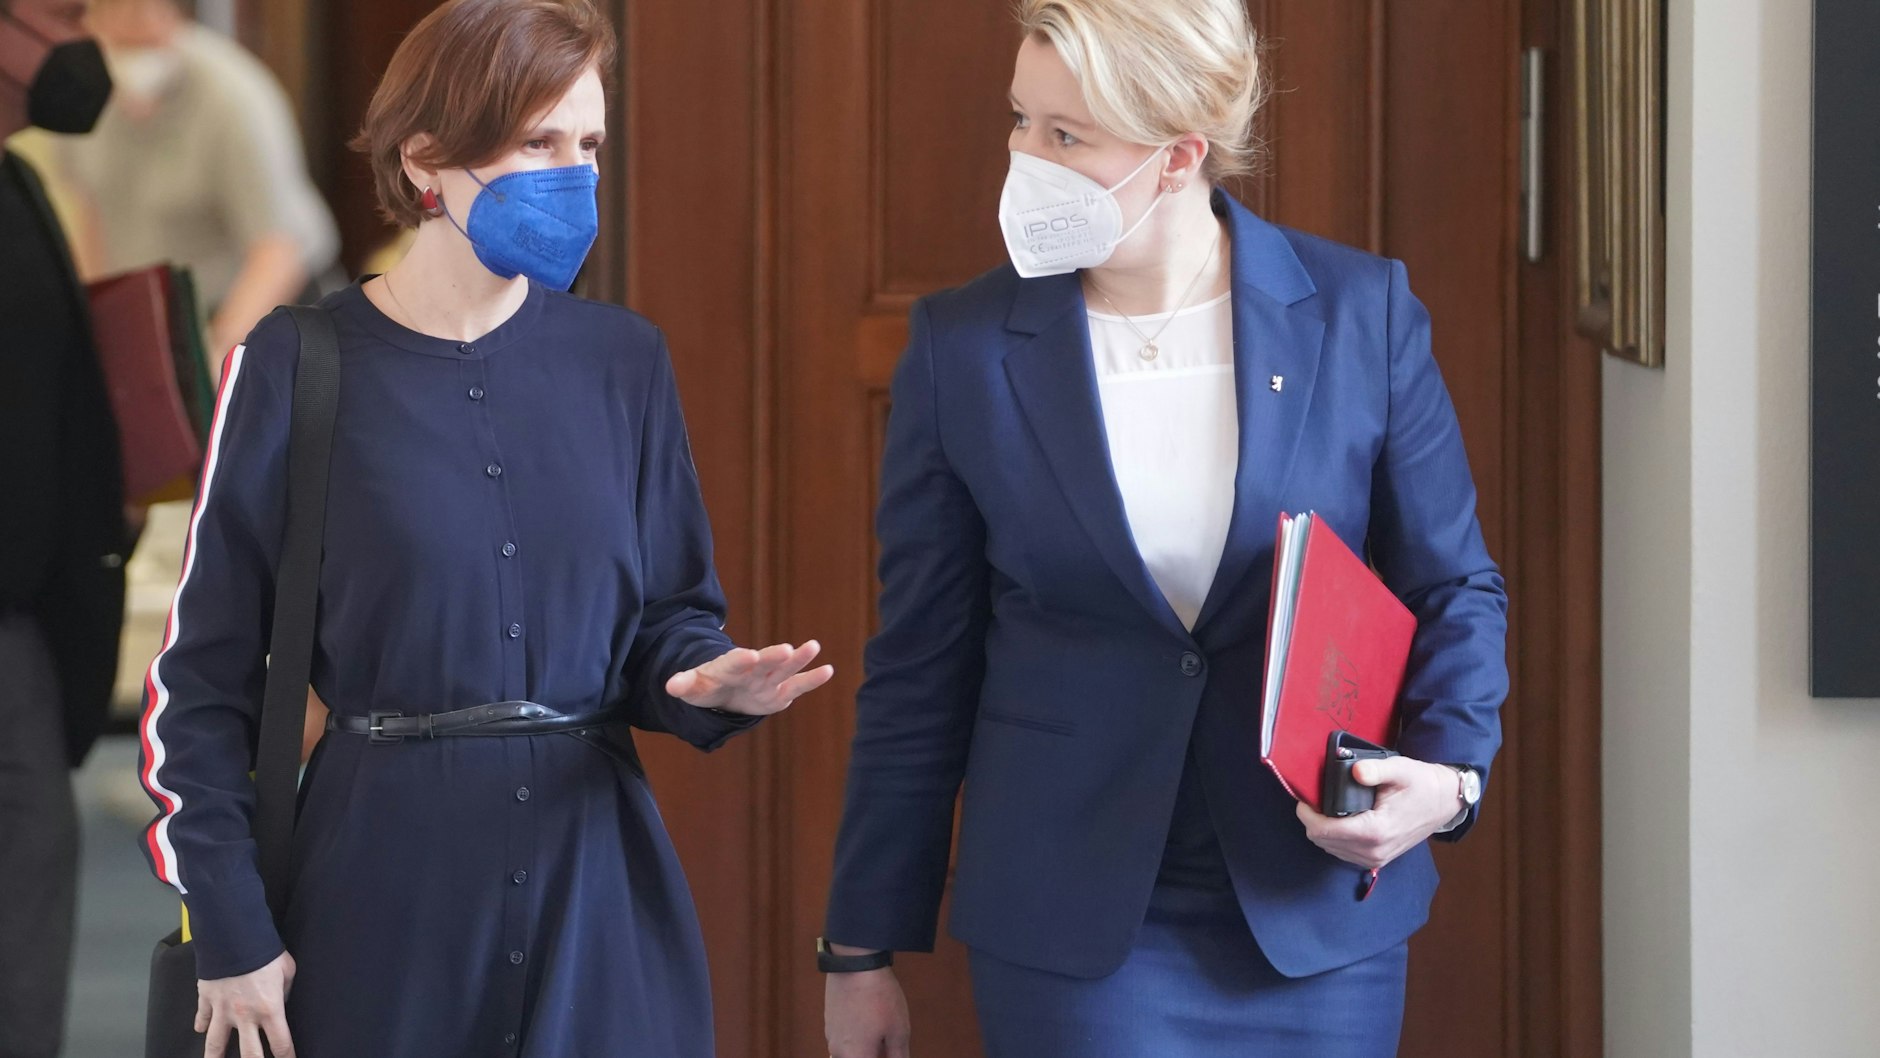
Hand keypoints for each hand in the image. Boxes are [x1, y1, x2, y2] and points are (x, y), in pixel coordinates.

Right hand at [196, 950, 295, 1057]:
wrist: (233, 936)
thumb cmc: (264, 951)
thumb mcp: (287, 969)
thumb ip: (285, 989)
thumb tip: (281, 999)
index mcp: (269, 1010)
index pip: (280, 1044)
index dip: (286, 1057)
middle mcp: (245, 1016)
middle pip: (249, 1054)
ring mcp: (222, 1010)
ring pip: (216, 1044)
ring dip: (215, 1057)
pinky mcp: (206, 998)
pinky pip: (201, 1016)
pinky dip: (200, 1024)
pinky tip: (200, 1030)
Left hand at [665, 641, 834, 715]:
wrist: (725, 688)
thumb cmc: (709, 685)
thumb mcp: (693, 687)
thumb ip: (684, 684)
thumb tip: (670, 685)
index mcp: (728, 668)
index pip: (734, 663)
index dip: (741, 661)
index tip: (750, 656)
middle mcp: (752, 670)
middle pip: (763, 664)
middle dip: (774, 657)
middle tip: (786, 650)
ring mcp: (767, 680)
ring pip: (784, 670)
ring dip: (798, 660)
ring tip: (813, 646)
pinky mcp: (780, 692)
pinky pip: (798, 686)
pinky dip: (812, 679)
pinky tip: (828, 669)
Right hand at [825, 956, 910, 1057]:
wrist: (855, 963)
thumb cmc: (878, 997)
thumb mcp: (898, 1030)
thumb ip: (899, 1055)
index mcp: (856, 1057)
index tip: (892, 1052)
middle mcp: (838, 1051)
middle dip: (876, 1054)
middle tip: (890, 1044)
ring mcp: (831, 1036)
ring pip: (851, 1052)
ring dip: (866, 1048)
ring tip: (883, 1032)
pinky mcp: (829, 1021)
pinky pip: (844, 1039)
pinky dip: (858, 1038)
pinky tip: (870, 1022)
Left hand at [1295, 757, 1461, 870]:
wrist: (1444, 802)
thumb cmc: (1422, 785)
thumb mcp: (1400, 769)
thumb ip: (1375, 769)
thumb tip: (1356, 771)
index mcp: (1376, 831)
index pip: (1324, 831)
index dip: (1307, 814)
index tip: (1304, 798)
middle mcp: (1373, 851)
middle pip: (1323, 840)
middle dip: (1313, 820)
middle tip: (1314, 800)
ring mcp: (1375, 859)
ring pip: (1330, 848)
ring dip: (1323, 830)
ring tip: (1326, 808)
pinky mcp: (1377, 860)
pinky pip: (1343, 852)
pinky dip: (1335, 837)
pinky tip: (1339, 820)